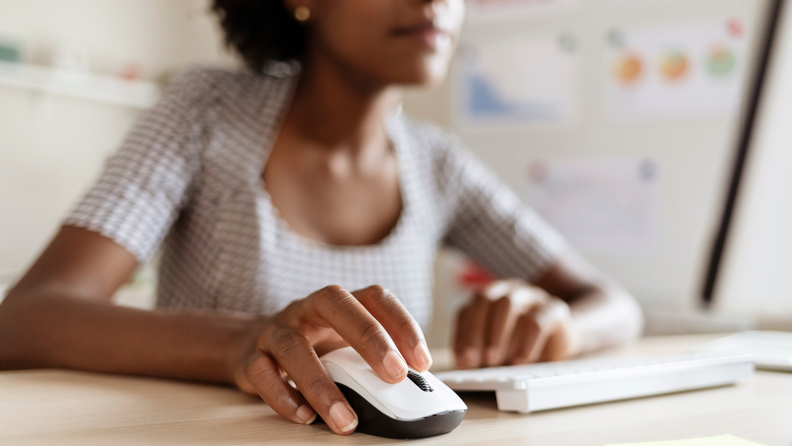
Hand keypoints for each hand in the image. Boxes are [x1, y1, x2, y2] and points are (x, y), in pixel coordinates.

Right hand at [230, 285, 431, 434]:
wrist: (250, 345)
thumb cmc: (312, 346)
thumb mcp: (344, 345)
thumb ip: (373, 360)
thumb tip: (415, 388)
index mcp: (338, 303)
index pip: (374, 297)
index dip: (402, 323)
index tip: (422, 361)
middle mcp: (307, 309)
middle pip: (336, 305)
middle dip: (369, 338)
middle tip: (395, 375)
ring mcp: (276, 330)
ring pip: (294, 346)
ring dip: (322, 385)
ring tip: (345, 419)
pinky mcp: (250, 357)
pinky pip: (262, 373)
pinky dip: (283, 397)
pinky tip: (305, 417)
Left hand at [453, 279, 580, 368]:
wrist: (561, 338)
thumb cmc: (520, 344)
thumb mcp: (495, 350)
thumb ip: (478, 353)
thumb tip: (464, 363)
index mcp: (488, 298)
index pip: (468, 310)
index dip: (463, 334)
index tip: (463, 359)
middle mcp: (508, 291)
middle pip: (486, 301)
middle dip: (477, 331)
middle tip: (477, 360)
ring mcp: (531, 296)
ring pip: (509, 305)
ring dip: (498, 334)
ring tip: (495, 360)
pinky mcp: (554, 308)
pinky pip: (538, 320)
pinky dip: (526, 343)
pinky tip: (520, 361)